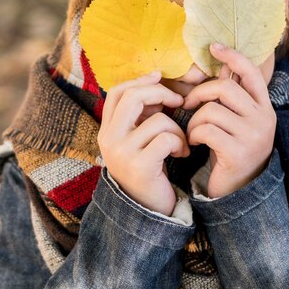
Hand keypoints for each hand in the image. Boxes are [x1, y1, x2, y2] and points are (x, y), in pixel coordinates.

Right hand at [98, 70, 189, 215]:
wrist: (148, 211)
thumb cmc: (149, 170)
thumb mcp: (138, 140)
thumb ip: (142, 114)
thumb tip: (156, 80)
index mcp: (107, 131)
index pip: (116, 92)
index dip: (139, 80)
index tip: (159, 76)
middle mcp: (109, 140)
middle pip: (133, 97)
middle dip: (161, 93)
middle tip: (178, 101)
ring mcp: (122, 153)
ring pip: (158, 120)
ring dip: (178, 129)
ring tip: (181, 144)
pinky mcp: (140, 166)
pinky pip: (167, 139)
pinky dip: (180, 143)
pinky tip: (182, 154)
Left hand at [182, 43, 276, 197]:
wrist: (240, 191)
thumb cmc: (233, 150)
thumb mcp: (238, 121)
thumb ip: (232, 96)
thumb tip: (222, 64)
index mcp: (265, 107)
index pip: (251, 72)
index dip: (232, 56)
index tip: (214, 47)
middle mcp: (263, 119)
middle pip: (225, 88)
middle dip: (200, 93)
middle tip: (187, 103)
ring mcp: (253, 137)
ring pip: (212, 110)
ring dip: (193, 120)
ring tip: (192, 131)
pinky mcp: (238, 153)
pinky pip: (206, 130)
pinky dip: (193, 134)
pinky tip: (193, 143)